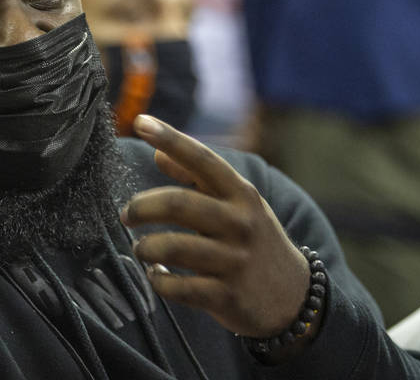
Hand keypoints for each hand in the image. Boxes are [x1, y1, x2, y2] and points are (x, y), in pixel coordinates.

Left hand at [120, 115, 308, 338]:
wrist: (293, 296)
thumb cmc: (253, 239)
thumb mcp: (236, 204)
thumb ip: (196, 178)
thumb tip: (158, 154)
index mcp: (241, 194)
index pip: (202, 159)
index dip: (170, 138)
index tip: (140, 122)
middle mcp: (240, 223)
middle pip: (178, 204)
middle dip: (141, 208)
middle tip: (126, 215)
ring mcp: (235, 261)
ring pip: (173, 248)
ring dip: (146, 248)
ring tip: (141, 249)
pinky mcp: (227, 296)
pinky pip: (179, 288)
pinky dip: (159, 281)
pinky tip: (157, 276)